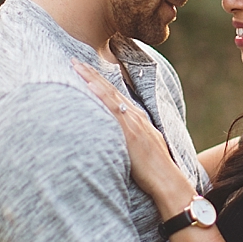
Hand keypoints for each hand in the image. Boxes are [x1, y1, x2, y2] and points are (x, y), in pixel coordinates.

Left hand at [72, 60, 190, 203]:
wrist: (168, 180)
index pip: (116, 94)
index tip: (86, 70)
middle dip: (92, 74)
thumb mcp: (144, 148)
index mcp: (139, 119)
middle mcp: (136, 117)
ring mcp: (133, 123)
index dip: (100, 81)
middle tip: (74, 60)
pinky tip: (90, 87)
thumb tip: (119, 139)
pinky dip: (101, 97)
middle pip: (110, 90)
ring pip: (110, 95)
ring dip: (92, 79)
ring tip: (76, 66)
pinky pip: (112, 111)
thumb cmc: (155, 170)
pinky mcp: (130, 133)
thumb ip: (131, 139)